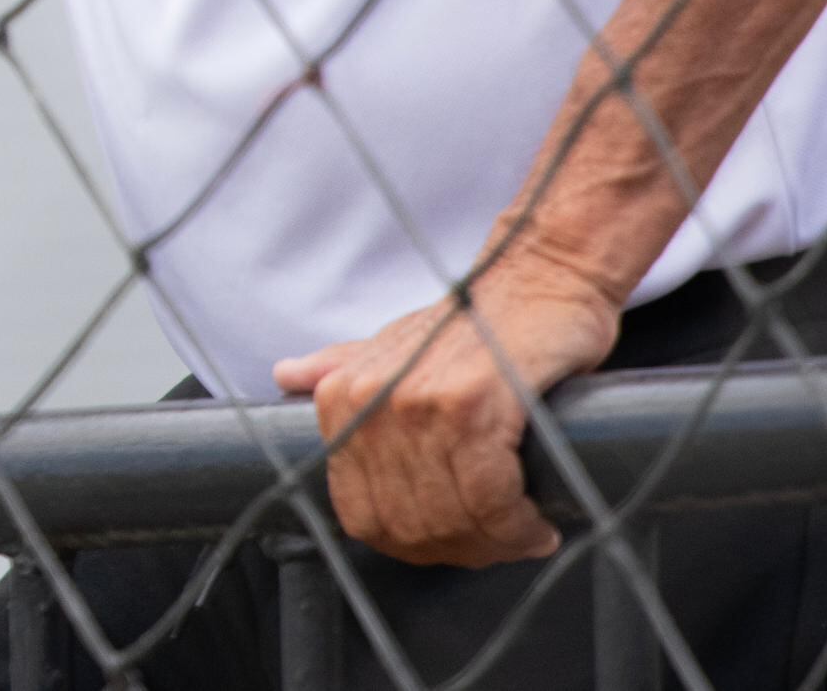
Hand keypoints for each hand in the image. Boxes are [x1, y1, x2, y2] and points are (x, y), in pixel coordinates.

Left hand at [273, 236, 621, 566]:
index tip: (453, 546)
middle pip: (408, 524)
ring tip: (523, 533)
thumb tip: (285, 375)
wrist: (541, 278)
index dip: (411, 545)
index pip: (362, 513)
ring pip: (451, 517)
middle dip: (461, 550)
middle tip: (500, 544)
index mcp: (344, 395)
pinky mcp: (472, 402)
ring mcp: (417, 402)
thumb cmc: (477, 321)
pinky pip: (491, 498)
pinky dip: (518, 525)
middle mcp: (371, 401)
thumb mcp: (398, 345)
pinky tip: (536, 523)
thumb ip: (342, 368)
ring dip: (496, 542)